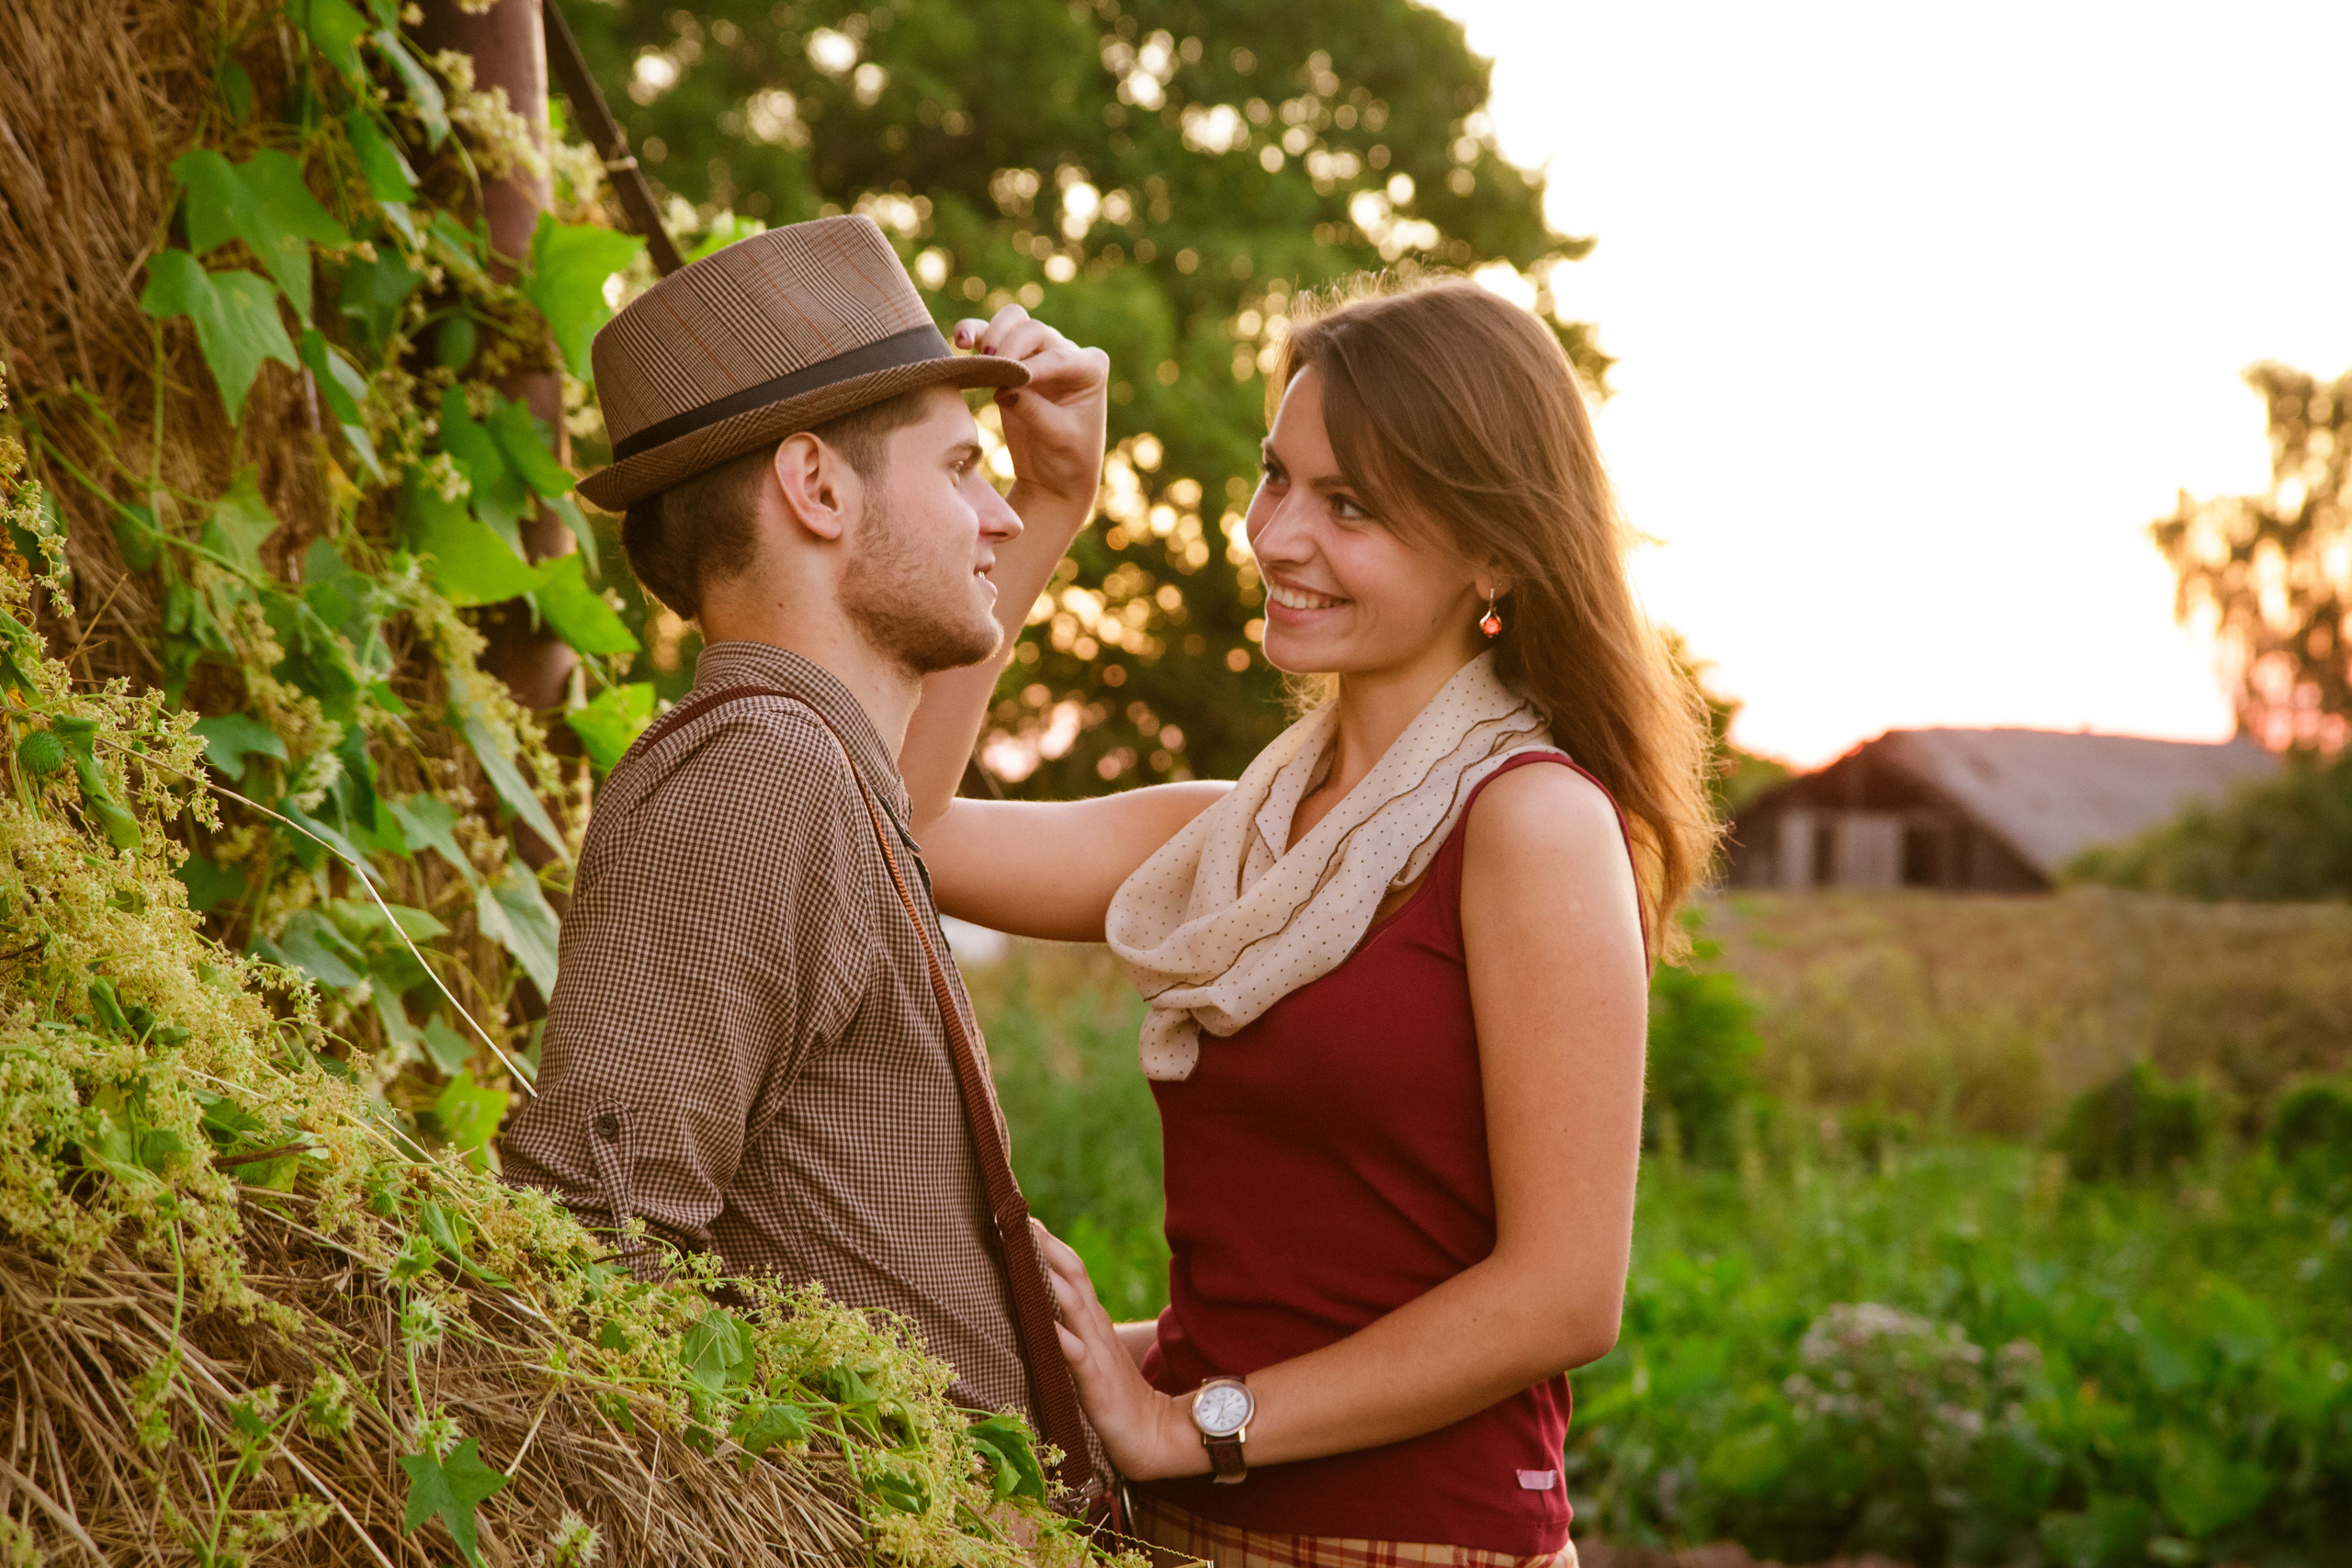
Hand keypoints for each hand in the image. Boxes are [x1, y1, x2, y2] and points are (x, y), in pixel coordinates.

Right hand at [953, 306, 1108, 511]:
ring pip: (1013, 322)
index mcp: (1090, 368)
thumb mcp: (1058, 439)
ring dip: (992, 331)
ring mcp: (1038, 353)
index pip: (1060, 357)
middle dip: (1010, 346)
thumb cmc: (1068, 459)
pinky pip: (991, 336)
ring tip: (970, 348)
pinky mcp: (1010, 361)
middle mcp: (1066, 353)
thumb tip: (1003, 391)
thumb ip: (1034, 412)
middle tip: (992, 368)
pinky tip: (961, 342)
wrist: (1054, 477)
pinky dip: (975, 333)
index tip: (1011, 386)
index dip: (1033, 367)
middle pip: (1034, 330)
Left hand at [1034, 1219, 1205, 1481]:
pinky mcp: (1096, 1383)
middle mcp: (1096, 1329)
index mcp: (1094, 1323)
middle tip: (1021, 1220)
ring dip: (1049, 1277)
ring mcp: (1098, 1353)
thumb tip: (1043, 1311)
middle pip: (1073, 1276)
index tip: (1025, 1218)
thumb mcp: (1092, 1358)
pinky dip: (1061, 1336)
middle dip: (1048, 1247)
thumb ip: (1074, 1332)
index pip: (1072, 1273)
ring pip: (1073, 1306)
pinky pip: (1076, 1356)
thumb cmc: (1116, 1400)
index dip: (1051, 1245)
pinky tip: (1044, 1323)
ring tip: (1026, 1253)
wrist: (1154, 1435)